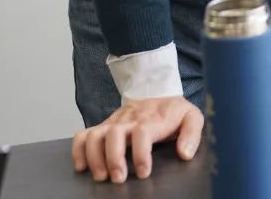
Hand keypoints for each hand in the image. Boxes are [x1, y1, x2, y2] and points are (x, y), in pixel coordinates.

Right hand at [72, 96, 202, 182]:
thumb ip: (192, 135)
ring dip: (93, 156)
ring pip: (95, 134)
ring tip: (100, 176)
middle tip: (118, 179)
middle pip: (114, 133)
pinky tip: (81, 166)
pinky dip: (78, 149)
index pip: (142, 132)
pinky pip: (84, 134)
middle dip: (113, 158)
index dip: (141, 154)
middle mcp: (130, 119)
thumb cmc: (174, 111)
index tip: (143, 173)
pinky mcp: (104, 125)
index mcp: (153, 118)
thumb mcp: (192, 117)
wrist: (158, 92)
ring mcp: (114, 122)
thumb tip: (185, 154)